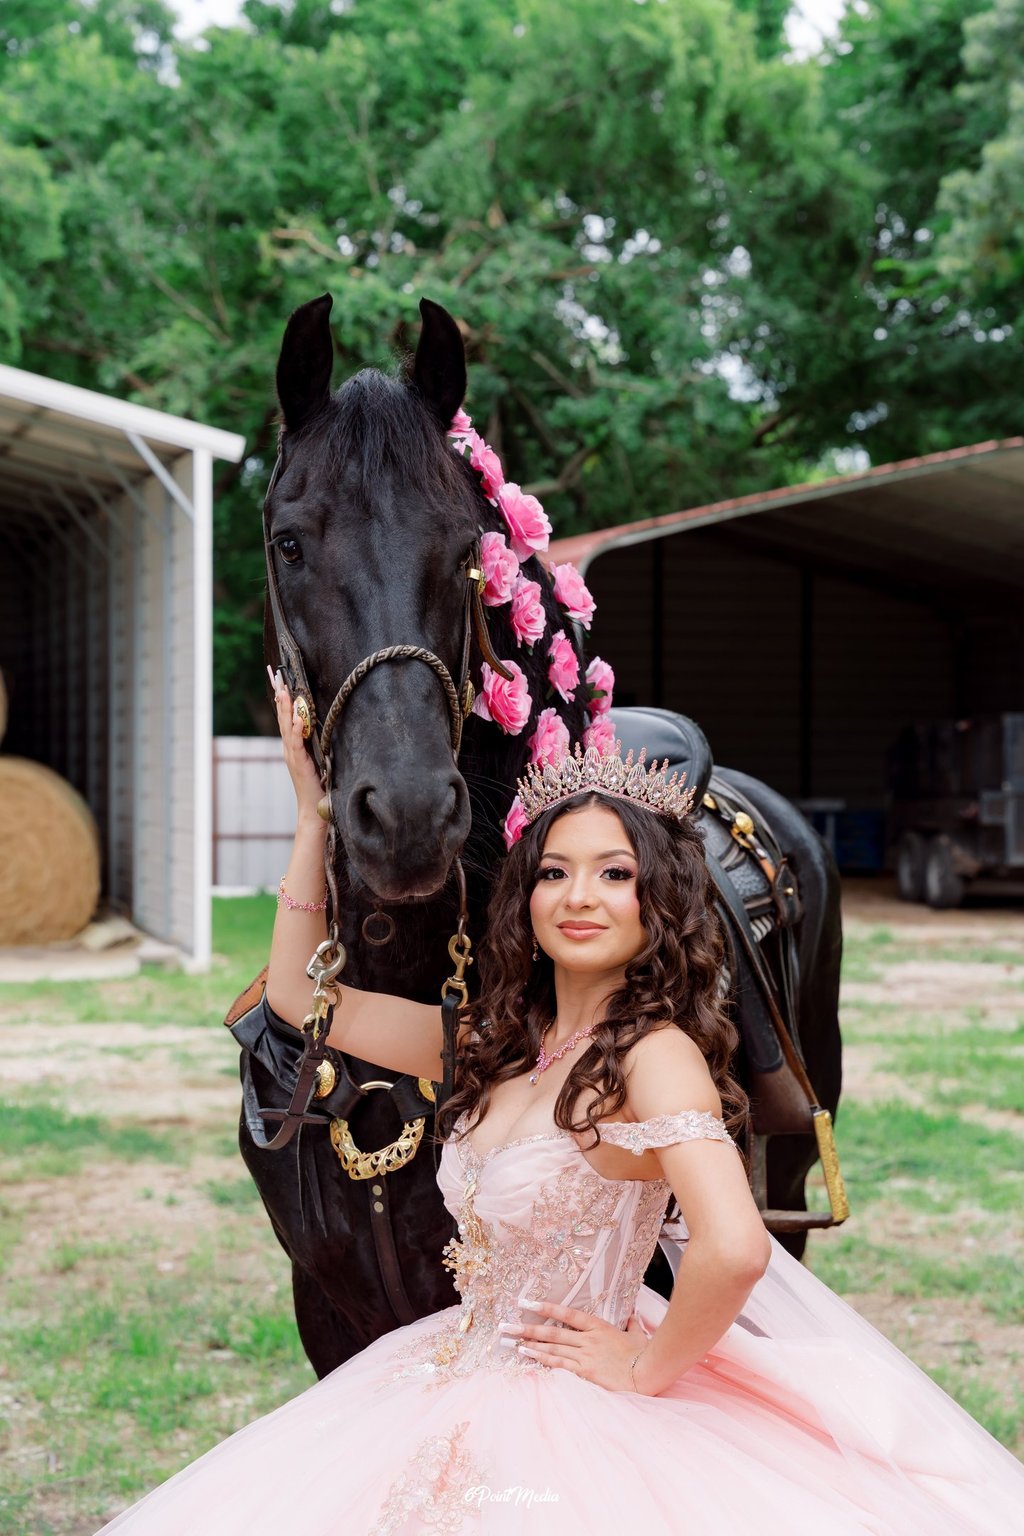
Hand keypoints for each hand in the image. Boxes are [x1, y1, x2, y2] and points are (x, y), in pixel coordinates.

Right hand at [268, 666, 322, 825]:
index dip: (283, 699)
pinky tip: (297, 718)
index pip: (286, 717)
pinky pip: (297, 743)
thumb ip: (314, 744)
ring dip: (285, 708)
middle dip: (280, 696)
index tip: (280, 679)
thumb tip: (321, 726)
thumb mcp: (316, 759)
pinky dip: (296, 730)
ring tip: (283, 690)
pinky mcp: (300, 764)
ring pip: (287, 727)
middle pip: (282, 717)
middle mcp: (289, 748)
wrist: (313, 808)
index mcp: (293, 745)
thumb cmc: (317, 784)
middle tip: (277, 676)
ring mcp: (293, 755)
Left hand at [502, 1300, 650, 1392]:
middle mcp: (588, 1339)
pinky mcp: (585, 1373)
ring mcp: (585, 1356)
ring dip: (531, 1345)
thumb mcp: (637, 1335)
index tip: (528, 1303)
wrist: (648, 1373)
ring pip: (553, 1348)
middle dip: (529, 1328)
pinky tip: (530, 1358)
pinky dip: (543, 1360)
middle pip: (553, 1332)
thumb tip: (632, 1315)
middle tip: (508, 1325)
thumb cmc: (645, 1355)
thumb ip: (631, 1324)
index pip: (568, 1314)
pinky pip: (560, 1365)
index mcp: (599, 1327)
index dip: (547, 1307)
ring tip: (514, 1342)